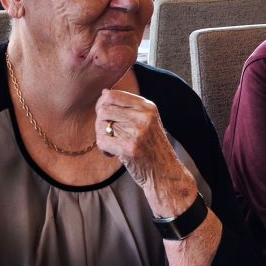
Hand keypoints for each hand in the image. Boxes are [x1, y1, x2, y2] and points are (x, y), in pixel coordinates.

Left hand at [95, 89, 195, 215]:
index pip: (113, 94)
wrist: (165, 173)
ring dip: (101, 135)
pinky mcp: (129, 148)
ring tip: (111, 144)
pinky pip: (102, 140)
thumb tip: (104, 92)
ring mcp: (137, 132)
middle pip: (104, 108)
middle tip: (106, 132)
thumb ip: (129, 107)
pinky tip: (112, 154)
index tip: (105, 115)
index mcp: (148, 107)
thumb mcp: (148, 121)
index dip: (102, 103)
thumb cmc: (152, 147)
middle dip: (99, 121)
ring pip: (101, 124)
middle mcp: (143, 116)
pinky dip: (103, 149)